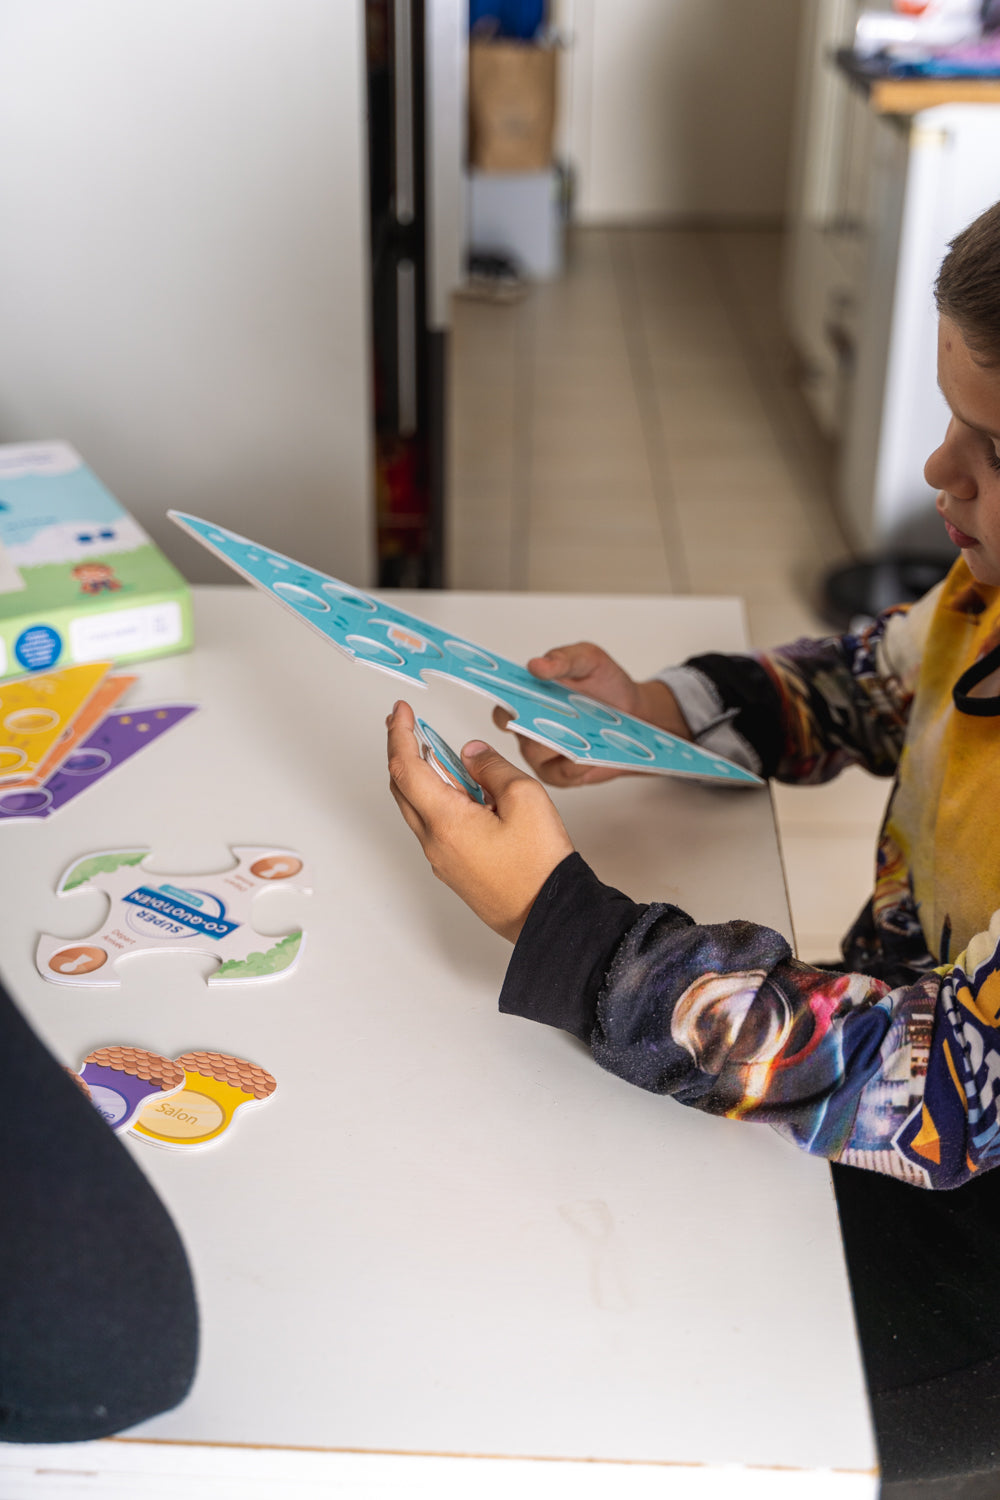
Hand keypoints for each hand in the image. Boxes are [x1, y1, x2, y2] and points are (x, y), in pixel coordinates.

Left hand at [387, 700, 573, 941]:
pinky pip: (434, 827)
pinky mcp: (454, 871)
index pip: (406, 767)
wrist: (549, 917)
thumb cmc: (540, 864)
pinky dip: (437, 800)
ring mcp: (442, 860)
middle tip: (409, 725)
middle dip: (403, 751)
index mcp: (445, 820)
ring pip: (417, 809)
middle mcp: (434, 842)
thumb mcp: (525, 798)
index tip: (400, 711)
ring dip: (422, 777)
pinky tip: (463, 792)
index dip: (399, 734)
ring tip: (442, 754)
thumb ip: (492, 767)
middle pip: (402, 788)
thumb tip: (469, 754)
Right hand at [491, 642, 690, 786]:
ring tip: (578, 732)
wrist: (637, 714)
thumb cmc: (606, 685)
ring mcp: (542, 755)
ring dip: (555, 742)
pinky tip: (589, 753)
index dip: (500, 705)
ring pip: (536, 753)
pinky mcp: (561, 775)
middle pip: (516, 731)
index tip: (507, 702)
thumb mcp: (589, 660)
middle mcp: (528, 730)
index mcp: (527, 700)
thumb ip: (564, 659)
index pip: (502, 708)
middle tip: (549, 716)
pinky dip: (574, 762)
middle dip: (531, 723)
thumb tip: (536, 665)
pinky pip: (560, 772)